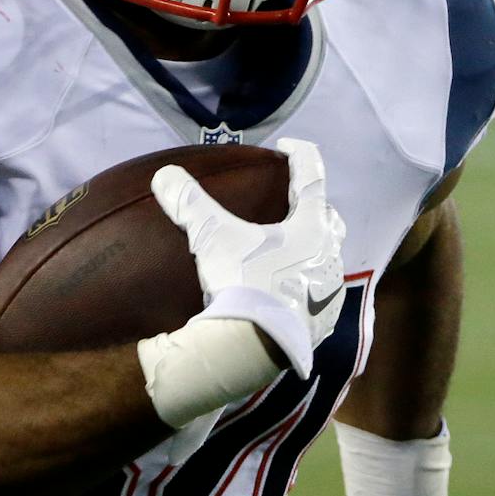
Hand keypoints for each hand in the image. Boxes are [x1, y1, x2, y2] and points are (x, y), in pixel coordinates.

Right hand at [152, 137, 346, 379]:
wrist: (255, 349)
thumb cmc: (244, 284)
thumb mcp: (213, 240)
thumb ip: (190, 204)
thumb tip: (164, 175)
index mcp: (312, 228)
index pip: (312, 177)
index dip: (300, 155)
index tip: (286, 146)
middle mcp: (330, 256)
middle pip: (328, 220)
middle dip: (313, 207)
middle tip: (292, 204)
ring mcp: (330, 291)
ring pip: (328, 258)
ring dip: (312, 249)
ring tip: (289, 249)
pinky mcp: (324, 322)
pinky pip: (321, 294)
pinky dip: (307, 284)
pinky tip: (290, 290)